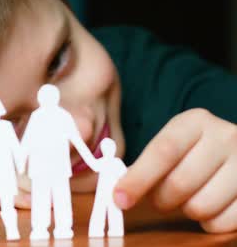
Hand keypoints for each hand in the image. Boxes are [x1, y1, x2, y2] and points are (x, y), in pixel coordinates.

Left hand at [114, 108, 236, 232]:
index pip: (163, 152)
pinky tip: (211, 207)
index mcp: (195, 122)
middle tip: (161, 198)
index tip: (119, 198)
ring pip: (200, 206)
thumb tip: (119, 193)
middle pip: (179, 184)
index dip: (138, 179)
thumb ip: (147, 163)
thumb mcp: (173, 143)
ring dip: (186, 210)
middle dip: (161, 199)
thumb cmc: (196, 151)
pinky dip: (209, 223)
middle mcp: (224, 137)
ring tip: (190, 197)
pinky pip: (221, 222)